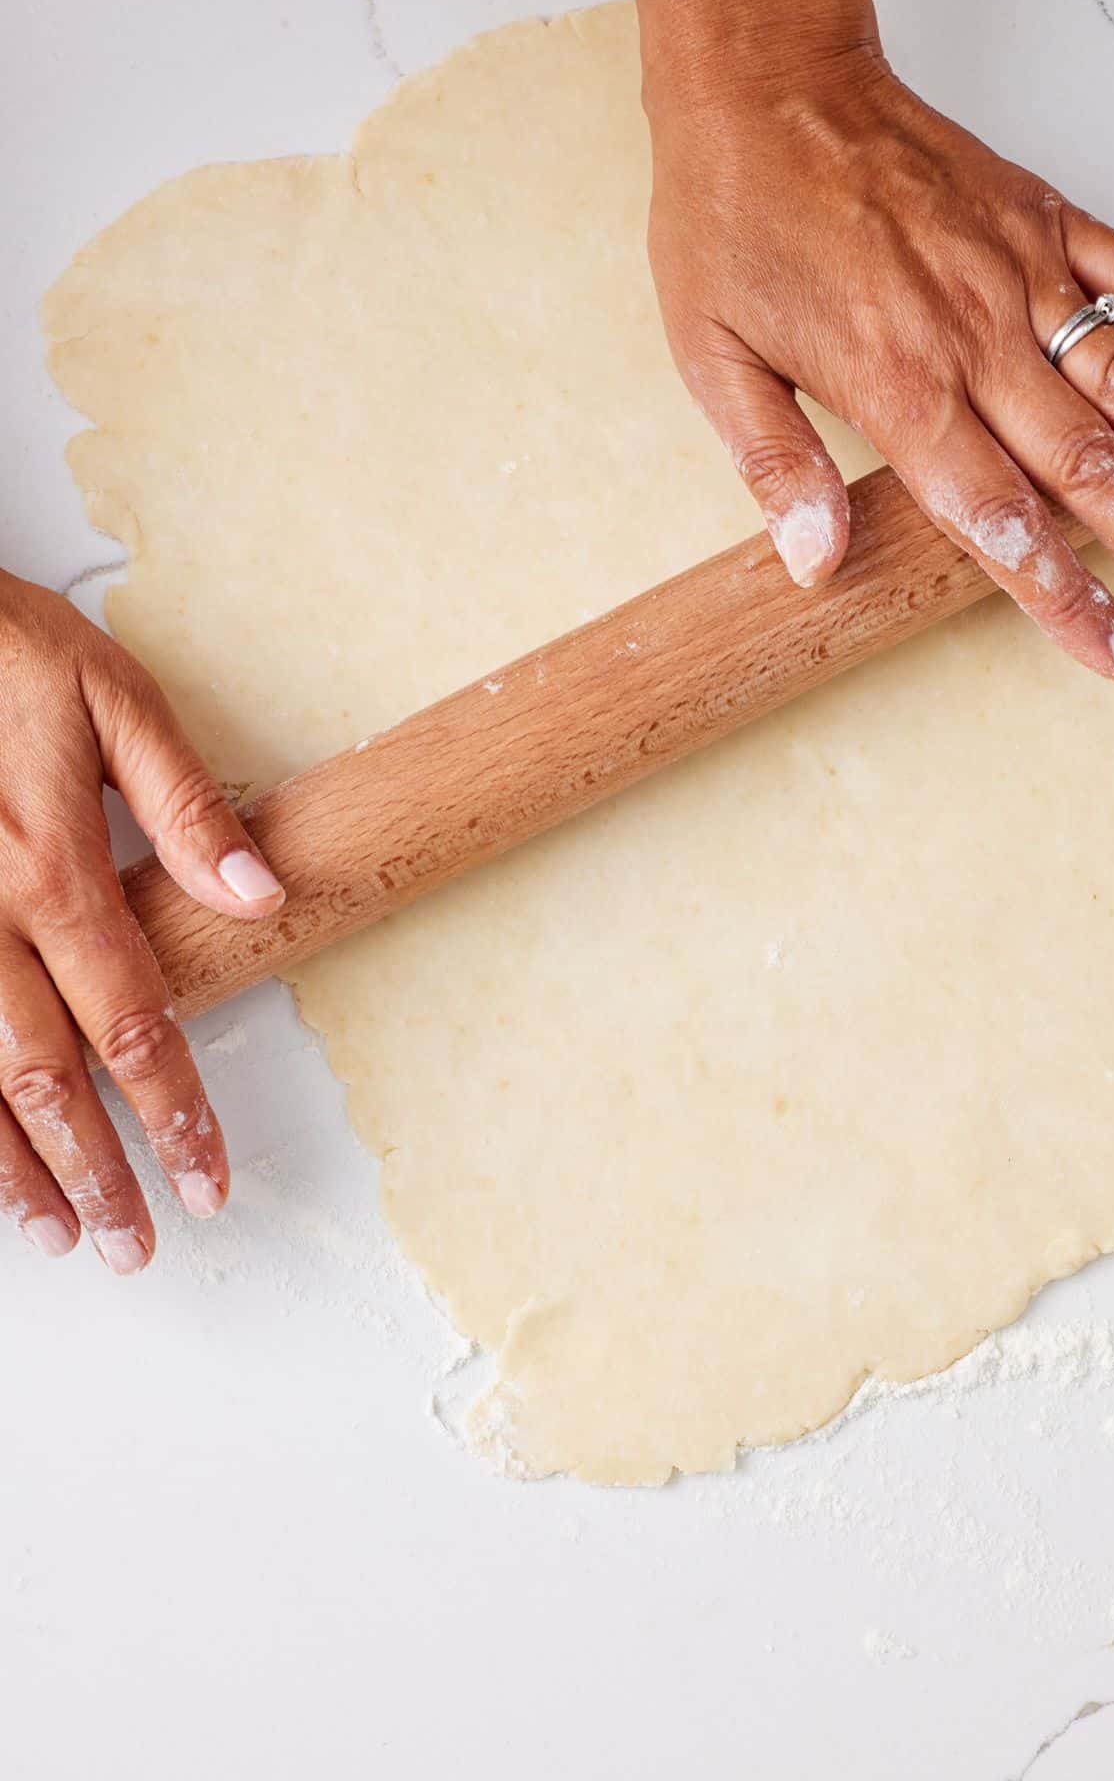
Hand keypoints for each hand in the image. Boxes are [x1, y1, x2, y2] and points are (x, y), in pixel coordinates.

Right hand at [0, 572, 284, 1270]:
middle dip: (98, 1169)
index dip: (174, 1109)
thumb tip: (262, 893)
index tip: (208, 1177)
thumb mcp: (110, 698)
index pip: (132, 1018)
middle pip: (46, 1075)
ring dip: (12, 1165)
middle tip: (136, 1242)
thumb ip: (183, 805)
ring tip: (58, 1232)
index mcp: (52, 866)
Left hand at [646, 39, 1113, 678]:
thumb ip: (773, 463)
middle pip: (1087, 469)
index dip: (1063, 596)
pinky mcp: (1041, 217)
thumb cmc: (731, 217)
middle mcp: (974, 337)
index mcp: (897, 386)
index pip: (998, 519)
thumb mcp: (712, 356)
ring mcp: (1018, 273)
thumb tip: (812, 560)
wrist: (764, 80)